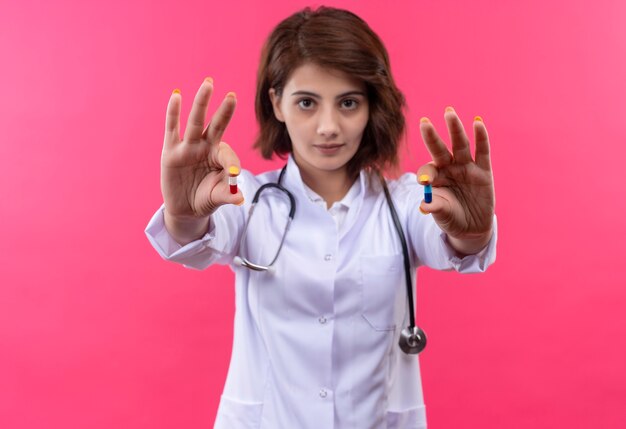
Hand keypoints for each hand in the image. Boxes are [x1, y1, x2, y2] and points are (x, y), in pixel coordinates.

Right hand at [161, 78, 242, 221]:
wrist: (185, 209)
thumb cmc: (206, 199)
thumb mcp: (218, 197)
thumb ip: (228, 195)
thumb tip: (240, 198)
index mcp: (220, 157)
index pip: (228, 155)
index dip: (231, 164)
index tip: (234, 175)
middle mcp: (205, 147)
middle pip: (216, 125)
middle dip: (224, 110)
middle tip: (232, 95)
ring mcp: (188, 147)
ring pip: (196, 121)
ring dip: (202, 102)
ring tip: (208, 84)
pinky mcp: (171, 151)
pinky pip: (172, 128)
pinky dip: (173, 112)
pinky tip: (176, 95)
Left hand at [417, 107, 494, 252]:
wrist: (472, 227)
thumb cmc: (451, 218)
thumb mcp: (442, 214)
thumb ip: (435, 207)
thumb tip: (424, 206)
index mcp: (435, 177)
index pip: (427, 169)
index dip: (426, 173)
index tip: (426, 181)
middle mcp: (449, 168)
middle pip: (439, 149)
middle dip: (432, 136)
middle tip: (424, 122)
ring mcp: (466, 167)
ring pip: (460, 144)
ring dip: (455, 128)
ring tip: (449, 112)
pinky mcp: (483, 170)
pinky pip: (482, 151)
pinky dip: (481, 137)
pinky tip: (477, 122)